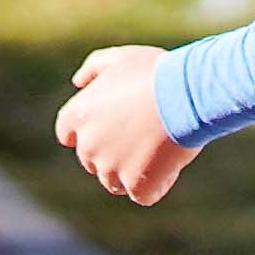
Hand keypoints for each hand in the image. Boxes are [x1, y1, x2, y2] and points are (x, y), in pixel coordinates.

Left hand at [56, 45, 198, 205]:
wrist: (186, 93)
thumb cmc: (155, 73)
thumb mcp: (120, 59)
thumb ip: (93, 68)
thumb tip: (78, 83)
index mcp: (77, 116)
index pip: (68, 135)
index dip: (89, 134)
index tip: (112, 128)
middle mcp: (88, 146)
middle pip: (92, 162)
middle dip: (113, 154)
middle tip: (144, 136)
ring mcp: (111, 168)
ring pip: (115, 183)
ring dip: (132, 172)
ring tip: (158, 149)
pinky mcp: (137, 186)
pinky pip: (142, 195)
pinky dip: (156, 185)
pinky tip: (170, 164)